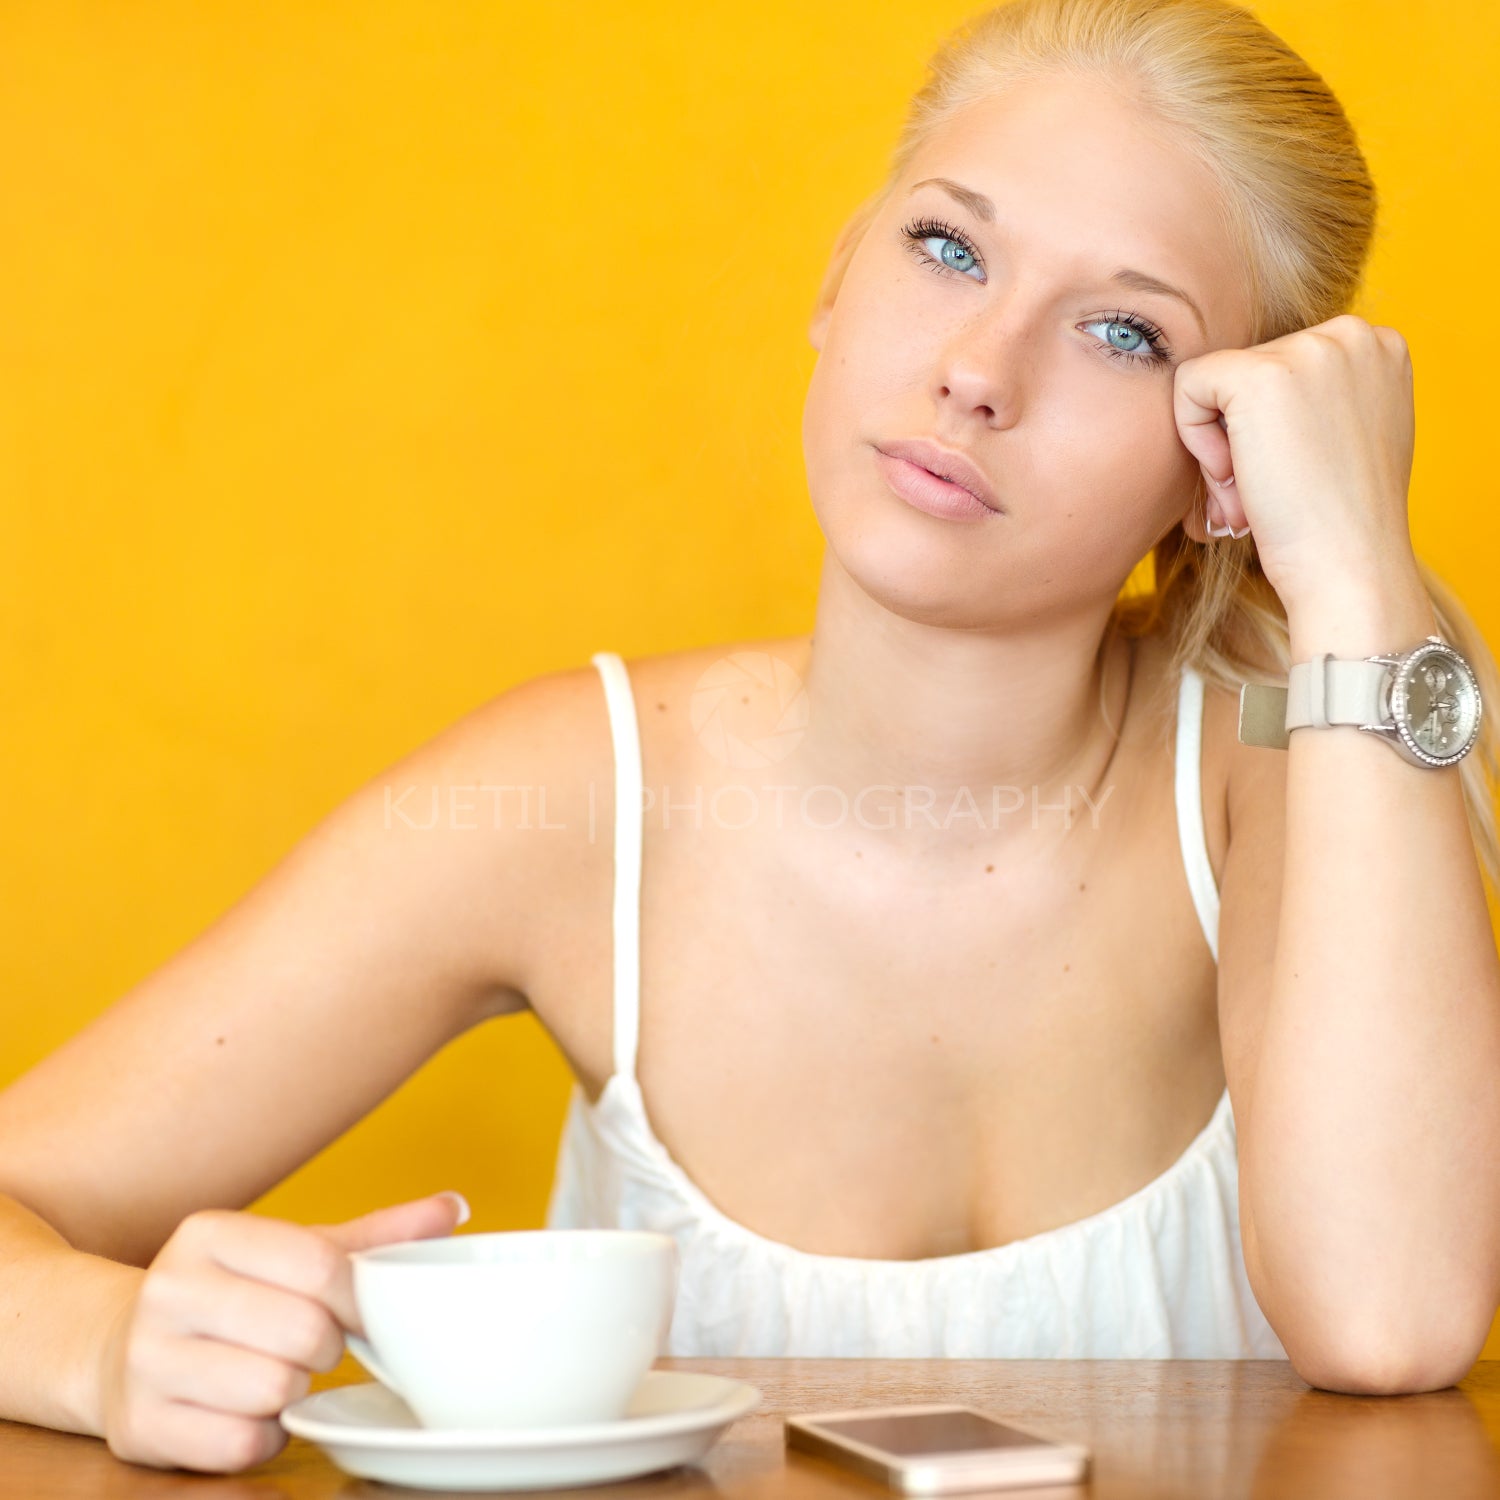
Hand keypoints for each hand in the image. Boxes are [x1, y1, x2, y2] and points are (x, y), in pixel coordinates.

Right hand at [97, 1190, 467, 1473]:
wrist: (122, 1348)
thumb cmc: (239, 1295)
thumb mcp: (297, 1252)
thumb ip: (376, 1236)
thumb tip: (454, 1208)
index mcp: (209, 1233)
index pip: (318, 1264)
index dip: (355, 1299)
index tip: (358, 1313)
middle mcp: (167, 1289)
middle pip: (301, 1331)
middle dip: (325, 1347)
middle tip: (313, 1346)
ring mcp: (145, 1360)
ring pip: (272, 1389)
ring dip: (293, 1392)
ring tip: (277, 1373)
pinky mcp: (139, 1426)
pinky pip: (241, 1443)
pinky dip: (263, 1436)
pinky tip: (247, 1411)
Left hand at [1172, 313, 1421, 614]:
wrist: (1348, 564)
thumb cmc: (1338, 521)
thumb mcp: (1346, 437)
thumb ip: (1320, 399)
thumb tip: (1263, 393)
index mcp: (1377, 346)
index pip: (1283, 367)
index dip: (1272, 427)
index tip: (1290, 475)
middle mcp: (1350, 334)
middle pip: (1247, 373)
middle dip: (1241, 440)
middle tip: (1260, 498)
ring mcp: (1309, 349)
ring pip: (1216, 384)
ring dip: (1219, 449)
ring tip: (1247, 500)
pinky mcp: (1260, 375)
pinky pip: (1188, 387)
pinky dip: (1193, 438)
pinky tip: (1232, 479)